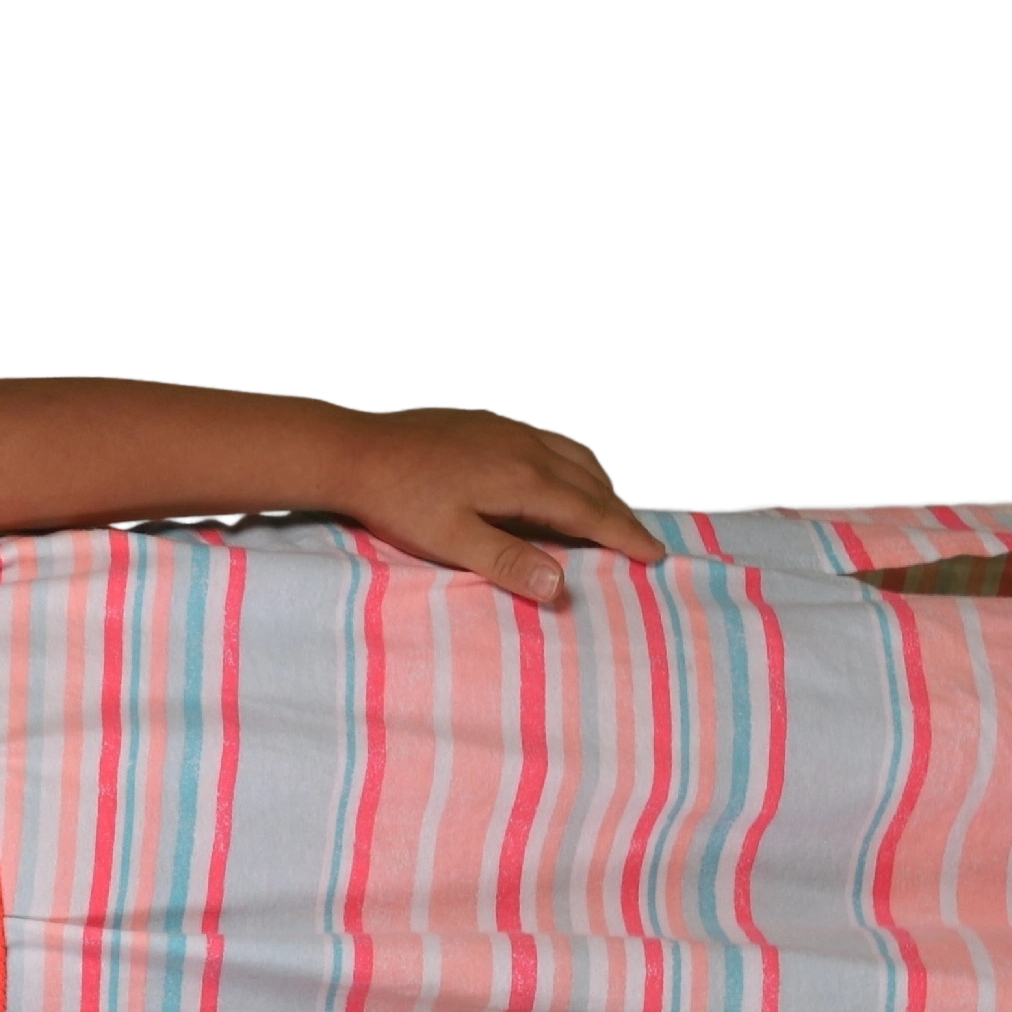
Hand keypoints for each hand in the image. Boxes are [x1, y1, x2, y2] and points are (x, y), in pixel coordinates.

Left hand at [310, 404, 666, 607]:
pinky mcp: (492, 423)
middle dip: (622, 512)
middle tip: (643, 541)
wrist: (356, 449)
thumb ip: (507, 562)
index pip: (592, 513)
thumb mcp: (451, 541)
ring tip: (614, 509)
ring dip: (602, 483)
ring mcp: (510, 430)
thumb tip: (561, 588)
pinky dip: (576, 461)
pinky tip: (565, 472)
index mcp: (524, 479)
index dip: (626, 536)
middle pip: (593, 481)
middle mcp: (528, 447)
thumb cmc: (399, 501)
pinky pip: (554, 440)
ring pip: (577, 454)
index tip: (655, 557)